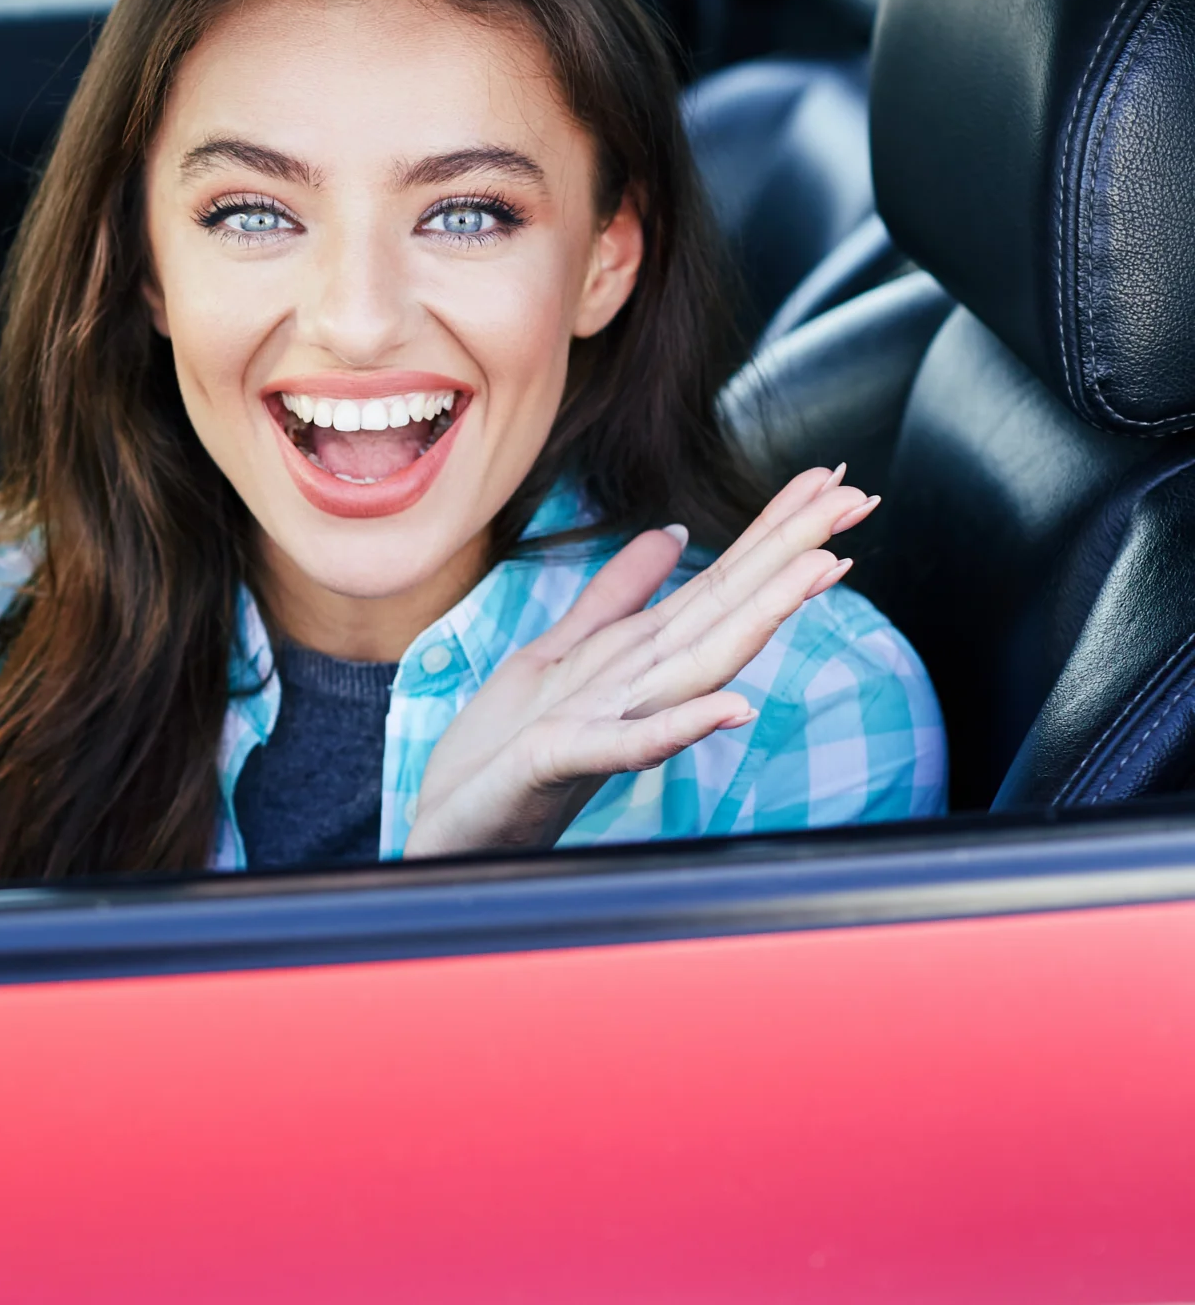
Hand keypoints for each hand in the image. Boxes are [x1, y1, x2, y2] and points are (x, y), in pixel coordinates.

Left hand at [403, 466, 879, 856]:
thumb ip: (616, 596)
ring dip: (761, 619)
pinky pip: (632, 743)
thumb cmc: (503, 749)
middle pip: (726, 609)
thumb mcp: (557, 651)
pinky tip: (734, 709)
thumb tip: (670, 535)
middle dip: (790, 555)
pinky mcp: (565, 761)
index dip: (773, 530)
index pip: (719, 582)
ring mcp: (610, 723)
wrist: (447, 827)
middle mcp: (639, 685)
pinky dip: (682, 726)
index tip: (831, 477)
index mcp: (638, 654)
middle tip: (856, 500)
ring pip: (698, 665)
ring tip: (822, 570)